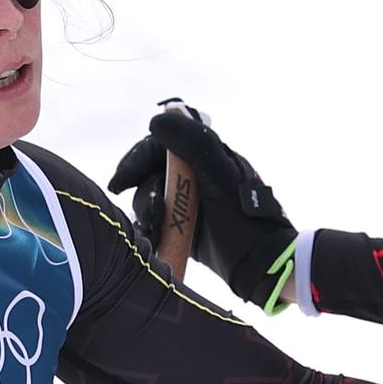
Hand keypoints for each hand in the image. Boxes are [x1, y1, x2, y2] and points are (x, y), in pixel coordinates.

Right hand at [108, 101, 299, 312]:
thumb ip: (194, 143)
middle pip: (148, 172)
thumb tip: (157, 120)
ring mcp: (186, 201)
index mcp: (203, 156)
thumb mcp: (222, 176)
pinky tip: (153, 236)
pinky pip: (153, 221)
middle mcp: (192, 174)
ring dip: (146, 211)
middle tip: (143, 209)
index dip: (137, 159)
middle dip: (140, 190)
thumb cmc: (245, 218)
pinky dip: (149, 228)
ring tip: (157, 226)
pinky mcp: (181, 226)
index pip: (159, 145)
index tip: (122, 181)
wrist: (259, 263)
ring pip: (148, 198)